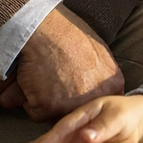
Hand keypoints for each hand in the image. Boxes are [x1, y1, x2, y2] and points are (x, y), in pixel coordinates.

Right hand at [15, 5, 124, 121]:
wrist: (43, 26)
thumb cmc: (67, 33)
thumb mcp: (98, 53)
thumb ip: (102, 76)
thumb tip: (103, 92)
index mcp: (112, 84)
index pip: (100, 109)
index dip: (84, 101)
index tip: (75, 89)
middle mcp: (95, 98)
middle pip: (77, 114)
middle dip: (65, 104)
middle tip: (57, 79)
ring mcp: (72, 105)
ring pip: (54, 116)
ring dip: (46, 102)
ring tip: (46, 75)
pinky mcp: (48, 108)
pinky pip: (34, 112)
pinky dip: (30, 98)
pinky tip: (35, 77)